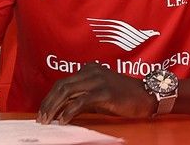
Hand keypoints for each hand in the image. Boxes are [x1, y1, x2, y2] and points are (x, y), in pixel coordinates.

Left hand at [37, 63, 156, 124]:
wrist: (148, 96)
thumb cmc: (124, 98)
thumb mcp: (100, 95)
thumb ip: (82, 98)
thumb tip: (61, 111)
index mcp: (89, 70)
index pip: (62, 83)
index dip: (50, 98)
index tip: (43, 112)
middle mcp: (91, 71)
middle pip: (61, 86)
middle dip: (48, 103)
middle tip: (41, 118)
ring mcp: (98, 80)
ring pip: (68, 92)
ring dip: (55, 107)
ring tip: (48, 120)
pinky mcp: (105, 92)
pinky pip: (81, 101)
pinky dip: (69, 111)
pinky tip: (64, 120)